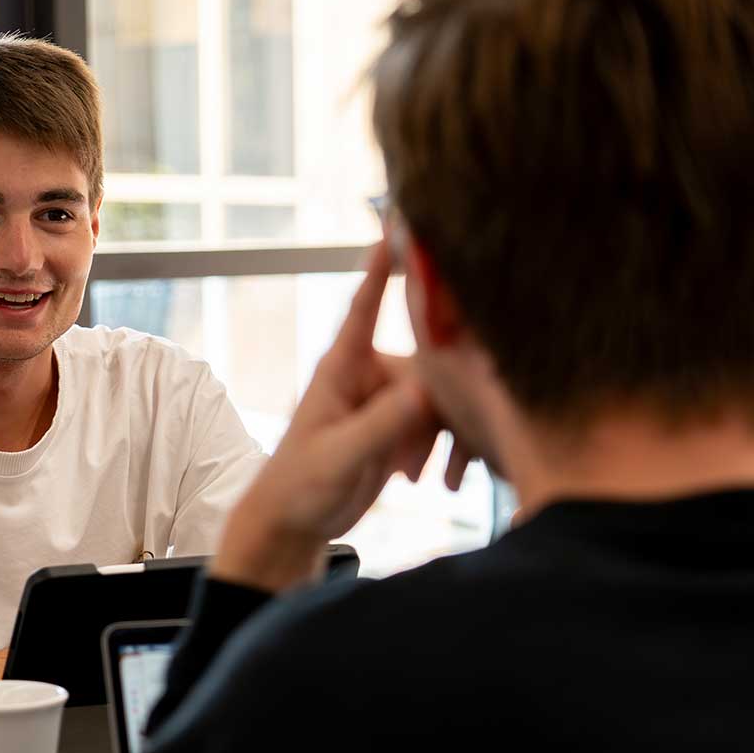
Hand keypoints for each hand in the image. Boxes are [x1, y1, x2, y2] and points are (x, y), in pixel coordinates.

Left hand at [212, 241, 468, 590]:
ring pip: (441, 398)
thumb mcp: (339, 455)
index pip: (364, 307)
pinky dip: (443, 453)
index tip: (395, 229)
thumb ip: (381, 425)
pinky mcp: (400, 427)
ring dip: (444, 438)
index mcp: (342, 368)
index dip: (381, 269)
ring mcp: (386, 401)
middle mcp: (368, 375)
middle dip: (445, 405)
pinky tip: (429, 481)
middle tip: (457, 439)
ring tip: (424, 477)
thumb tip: (424, 392)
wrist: (296, 523)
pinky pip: (440, 425)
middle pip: (427, 363)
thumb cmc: (300, 484)